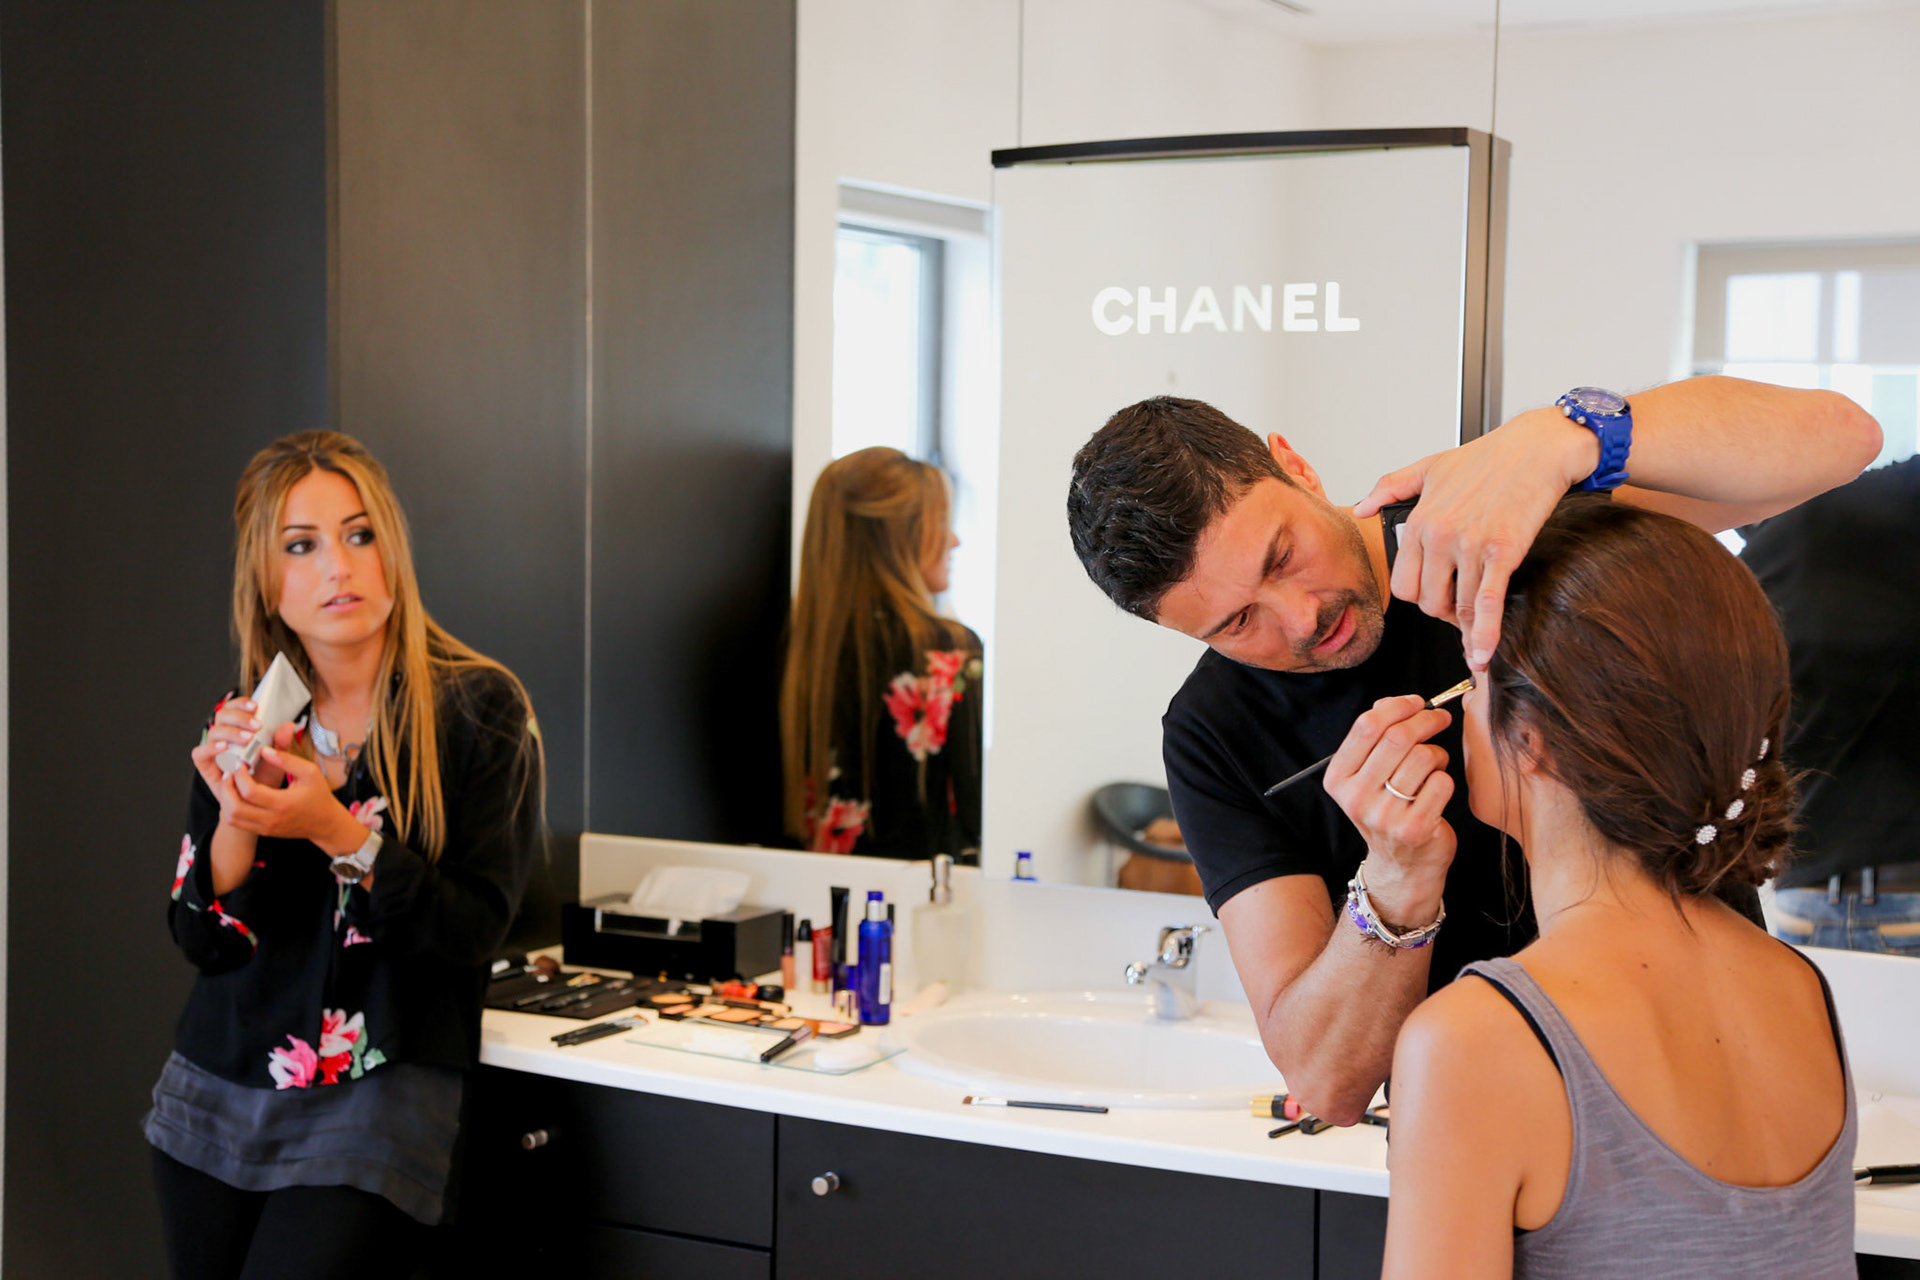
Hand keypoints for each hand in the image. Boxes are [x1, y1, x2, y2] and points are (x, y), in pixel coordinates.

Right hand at [193, 699, 297, 790]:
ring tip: (248, 739)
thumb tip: (288, 725)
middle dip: (240, 717)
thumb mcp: (276, 759)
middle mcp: (224, 736)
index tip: (256, 706)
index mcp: (239, 728)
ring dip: (230, 732)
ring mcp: (213, 750)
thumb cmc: (264, 776)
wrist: (254, 801)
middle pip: (222, 716)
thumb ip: (281, 743)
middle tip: (257, 725)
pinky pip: (199, 753)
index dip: (241, 703)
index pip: (235, 708)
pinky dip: (210, 748)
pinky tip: (224, 747)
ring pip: (213, 731)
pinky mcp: (205, 765)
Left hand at [222, 746, 367, 855]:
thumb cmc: (319, 795)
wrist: (325, 823)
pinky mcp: (263, 832)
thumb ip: (286, 759)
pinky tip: (236, 795)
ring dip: (226, 799)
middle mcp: (271, 819)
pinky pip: (237, 823)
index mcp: (283, 803)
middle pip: (235, 808)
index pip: (250, 792)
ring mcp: (266, 828)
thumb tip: (263, 750)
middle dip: (226, 788)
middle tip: (230, 773)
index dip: (239, 776)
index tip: (241, 763)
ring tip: (231, 784)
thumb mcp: (309, 772)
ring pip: (231, 817)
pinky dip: (230, 809)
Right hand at [1322, 696, 1456, 920]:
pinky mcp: (1415, 829)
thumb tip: (1391, 703)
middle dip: (1426, 720)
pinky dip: (1445, 779)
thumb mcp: (1368, 775)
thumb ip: (1375, 737)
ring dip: (1437, 754)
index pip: (1367, 726)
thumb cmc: (1389, 808)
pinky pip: (1441, 782)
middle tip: (1440, 719)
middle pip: (1397, 737)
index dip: (1397, 706)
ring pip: (1422, 757)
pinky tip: (1437, 789)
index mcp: (1338, 779)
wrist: (1403, 865)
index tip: (1417, 703)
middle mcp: (1356, 798)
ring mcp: (1384, 816)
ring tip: (1435, 764)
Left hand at [1353, 407, 1596, 669]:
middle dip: (1441, 611)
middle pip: (1427, 601)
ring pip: (1456, 607)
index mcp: (1419, 521)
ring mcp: (1470, 546)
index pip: (1403, 583)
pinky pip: (1486, 603)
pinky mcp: (1503, 552)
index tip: (1436, 597)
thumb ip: (1390, 488)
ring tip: (1473, 636)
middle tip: (1458, 609)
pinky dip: (1484, 634)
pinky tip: (1482, 654)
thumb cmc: (1489, 456)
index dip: (1420, 597)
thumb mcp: (1429, 466)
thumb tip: (1361, 508)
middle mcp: (1439, 535)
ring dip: (1464, 627)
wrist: (1537, 448)